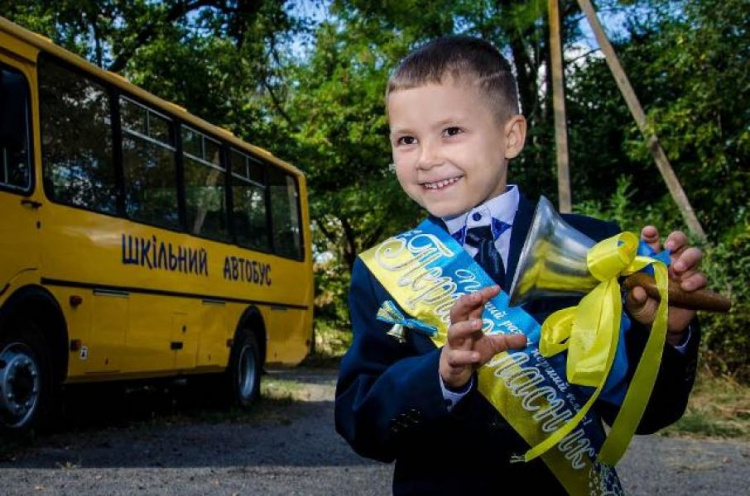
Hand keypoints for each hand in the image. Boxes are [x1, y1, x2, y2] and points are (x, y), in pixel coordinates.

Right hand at [439, 286, 526, 389]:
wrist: (454, 371)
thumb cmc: (471, 351)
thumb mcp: (492, 345)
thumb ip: (506, 341)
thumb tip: (525, 338)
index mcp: (468, 322)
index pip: (473, 305)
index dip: (482, 295)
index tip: (496, 288)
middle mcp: (459, 330)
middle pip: (457, 312)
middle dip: (466, 303)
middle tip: (478, 297)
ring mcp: (454, 345)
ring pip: (454, 332)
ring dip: (465, 327)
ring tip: (479, 324)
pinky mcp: (452, 361)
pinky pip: (456, 357)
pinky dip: (466, 356)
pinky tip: (476, 356)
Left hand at [626, 226, 706, 344]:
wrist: (662, 326)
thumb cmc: (644, 308)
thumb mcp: (634, 305)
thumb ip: (634, 299)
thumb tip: (638, 291)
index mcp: (650, 261)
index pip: (651, 242)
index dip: (651, 234)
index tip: (649, 232)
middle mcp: (669, 262)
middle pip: (678, 241)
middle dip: (676, 239)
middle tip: (670, 248)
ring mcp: (684, 272)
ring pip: (693, 254)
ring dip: (687, 258)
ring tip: (677, 269)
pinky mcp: (696, 286)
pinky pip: (700, 277)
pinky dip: (695, 280)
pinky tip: (686, 286)